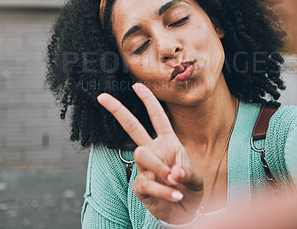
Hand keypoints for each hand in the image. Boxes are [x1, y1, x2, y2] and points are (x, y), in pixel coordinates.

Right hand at [97, 83, 202, 223]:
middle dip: (118, 110)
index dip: (148, 100)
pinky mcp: (140, 186)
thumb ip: (186, 173)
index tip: (137, 85)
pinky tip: (176, 196)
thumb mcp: (195, 177)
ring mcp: (145, 167)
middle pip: (132, 127)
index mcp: (168, 142)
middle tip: (101, 96)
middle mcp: (154, 150)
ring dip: (160, 167)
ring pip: (141, 154)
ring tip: (176, 182)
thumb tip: (173, 174)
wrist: (185, 211)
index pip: (157, 117)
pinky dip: (164, 190)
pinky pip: (146, 182)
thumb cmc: (189, 188)